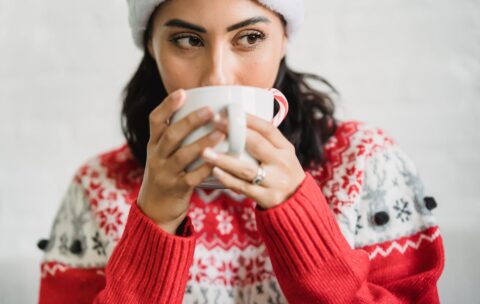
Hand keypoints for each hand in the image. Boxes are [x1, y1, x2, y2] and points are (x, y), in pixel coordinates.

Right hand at [137, 89, 224, 233]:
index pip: (155, 121)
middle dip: (190, 121)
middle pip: (170, 135)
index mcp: (154, 145)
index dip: (167, 106)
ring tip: (220, 132)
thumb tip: (202, 111)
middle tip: (210, 110)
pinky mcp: (176, 189)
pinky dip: (206, 168)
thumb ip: (178, 136)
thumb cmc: (167, 175)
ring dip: (202, 142)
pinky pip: (192, 177)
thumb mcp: (164, 154)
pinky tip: (219, 160)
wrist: (155, 210)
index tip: (182, 92)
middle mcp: (157, 157)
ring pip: (182, 155)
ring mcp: (165, 174)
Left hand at [201, 114, 304, 208]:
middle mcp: (282, 163)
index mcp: (286, 148)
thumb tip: (236, 121)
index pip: (268, 129)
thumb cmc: (281, 172)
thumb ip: (264, 141)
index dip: (248, 119)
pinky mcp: (267, 197)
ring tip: (206, 152)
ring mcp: (275, 181)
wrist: (295, 202)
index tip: (228, 112)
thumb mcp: (281, 154)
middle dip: (234, 133)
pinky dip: (228, 179)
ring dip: (224, 160)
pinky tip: (215, 171)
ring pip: (246, 168)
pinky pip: (243, 187)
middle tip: (214, 124)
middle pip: (257, 144)